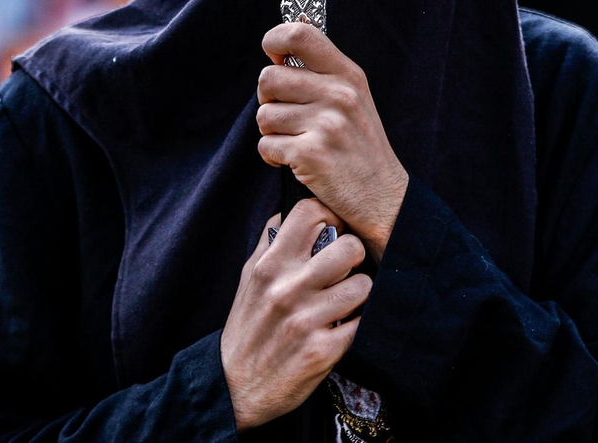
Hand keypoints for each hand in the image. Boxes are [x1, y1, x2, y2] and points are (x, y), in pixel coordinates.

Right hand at [220, 199, 371, 430]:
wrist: (234, 386)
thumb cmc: (247, 325)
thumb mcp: (249, 277)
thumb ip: (270, 242)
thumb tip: (291, 211)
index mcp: (270, 265)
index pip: (310, 213)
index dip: (330, 216)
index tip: (333, 231)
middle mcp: (288, 289)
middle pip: (349, 247)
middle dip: (354, 255)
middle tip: (346, 269)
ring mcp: (307, 321)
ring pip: (363, 286)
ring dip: (358, 293)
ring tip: (344, 300)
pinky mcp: (323, 351)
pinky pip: (361, 323)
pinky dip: (357, 323)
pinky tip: (343, 325)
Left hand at [257, 23, 409, 259]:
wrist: (382, 196)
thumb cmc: (360, 146)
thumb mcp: (355, 97)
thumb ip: (322, 73)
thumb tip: (277, 51)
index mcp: (348, 74)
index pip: (299, 34)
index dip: (274, 40)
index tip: (273, 56)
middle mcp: (339, 94)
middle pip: (268, 77)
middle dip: (268, 100)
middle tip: (288, 116)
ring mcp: (326, 124)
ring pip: (264, 115)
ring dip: (272, 132)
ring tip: (298, 141)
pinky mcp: (310, 153)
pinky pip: (265, 145)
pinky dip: (273, 156)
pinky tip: (296, 161)